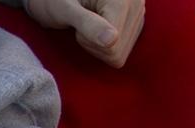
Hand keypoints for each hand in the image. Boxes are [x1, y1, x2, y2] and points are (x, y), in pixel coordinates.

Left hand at [24, 0, 143, 65]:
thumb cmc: (56, 1)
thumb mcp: (66, 10)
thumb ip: (88, 24)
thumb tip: (112, 40)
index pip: (112, 44)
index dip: (88, 40)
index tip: (77, 22)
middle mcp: (135, 4)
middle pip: (117, 51)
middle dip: (93, 44)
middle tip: (81, 25)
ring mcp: (138, 14)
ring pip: (119, 54)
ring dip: (98, 46)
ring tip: (88, 25)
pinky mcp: (135, 24)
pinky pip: (120, 52)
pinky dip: (104, 46)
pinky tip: (97, 29)